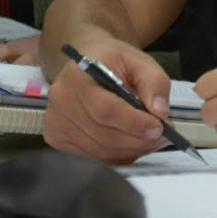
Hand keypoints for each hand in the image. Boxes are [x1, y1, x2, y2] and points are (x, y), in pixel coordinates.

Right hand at [43, 40, 170, 164]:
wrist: (88, 63)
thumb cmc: (113, 61)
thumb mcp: (140, 61)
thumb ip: (154, 83)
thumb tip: (160, 112)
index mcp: (77, 75)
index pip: (105, 109)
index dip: (134, 123)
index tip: (159, 128)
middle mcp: (60, 99)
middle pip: (102, 134)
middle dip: (136, 140)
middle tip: (161, 138)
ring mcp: (55, 121)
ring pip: (98, 149)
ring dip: (130, 150)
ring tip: (151, 141)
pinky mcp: (56, 137)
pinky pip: (91, 156)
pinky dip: (116, 155)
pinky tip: (132, 145)